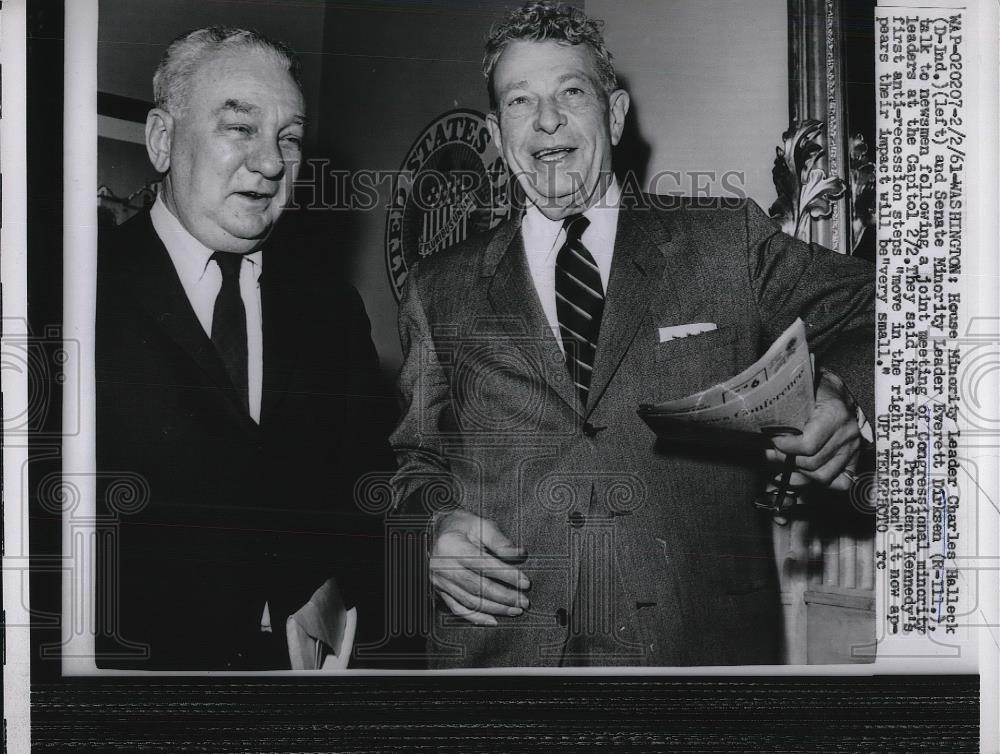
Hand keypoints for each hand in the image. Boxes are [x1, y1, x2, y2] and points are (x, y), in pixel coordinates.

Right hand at [429, 509, 530, 625]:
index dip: (506, 575)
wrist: (439, 531)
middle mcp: (442, 566)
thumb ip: (499, 540)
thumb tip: (519, 554)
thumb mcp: (481, 524)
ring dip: (495, 608)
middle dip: (504, 597)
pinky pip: (458, 609)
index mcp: (452, 546)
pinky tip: (493, 620)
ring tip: (515, 610)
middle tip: (524, 602)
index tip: (525, 583)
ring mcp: (440, 581)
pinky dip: (477, 617)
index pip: (483, 564)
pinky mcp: (440, 591)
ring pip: (470, 601)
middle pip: (477, 586)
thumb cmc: (462, 526)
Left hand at [765, 370, 860, 490]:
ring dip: (800, 473)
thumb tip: (762, 440)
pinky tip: (805, 472)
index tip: (773, 440)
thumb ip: (782, 416)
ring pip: (823, 477)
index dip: (784, 446)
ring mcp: (852, 448)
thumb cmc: (813, 392)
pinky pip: (841, 483)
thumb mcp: (797, 396)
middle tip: (774, 452)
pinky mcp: (854, 459)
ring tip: (787, 461)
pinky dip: (821, 481)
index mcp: (834, 414)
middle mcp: (847, 434)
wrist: (834, 391)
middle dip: (787, 460)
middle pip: (812, 463)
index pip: (807, 445)